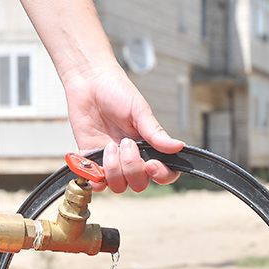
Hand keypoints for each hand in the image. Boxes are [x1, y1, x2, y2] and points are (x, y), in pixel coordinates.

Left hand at [61, 62, 183, 192]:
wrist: (89, 82)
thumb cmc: (117, 92)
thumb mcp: (139, 111)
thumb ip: (156, 133)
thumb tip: (179, 147)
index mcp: (149, 147)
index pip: (164, 173)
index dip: (161, 175)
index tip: (151, 164)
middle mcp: (132, 158)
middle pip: (139, 184)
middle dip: (133, 168)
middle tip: (125, 142)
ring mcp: (111, 161)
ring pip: (119, 186)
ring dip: (114, 170)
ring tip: (109, 146)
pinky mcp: (91, 160)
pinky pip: (96, 182)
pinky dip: (96, 178)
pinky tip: (96, 163)